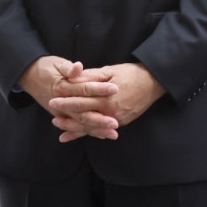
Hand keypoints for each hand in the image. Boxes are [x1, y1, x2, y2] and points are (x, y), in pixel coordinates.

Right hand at [17, 57, 119, 141]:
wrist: (29, 76)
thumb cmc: (46, 68)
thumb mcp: (57, 64)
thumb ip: (68, 68)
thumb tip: (77, 67)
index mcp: (62, 88)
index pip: (84, 89)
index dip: (99, 89)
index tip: (115, 89)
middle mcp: (61, 104)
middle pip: (83, 113)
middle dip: (100, 119)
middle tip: (115, 123)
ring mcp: (61, 112)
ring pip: (80, 123)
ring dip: (96, 130)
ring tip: (112, 134)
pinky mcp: (61, 116)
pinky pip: (76, 126)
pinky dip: (87, 132)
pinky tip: (101, 136)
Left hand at [48, 62, 165, 142]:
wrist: (153, 83)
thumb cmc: (131, 73)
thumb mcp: (111, 70)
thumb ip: (91, 77)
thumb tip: (74, 79)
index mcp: (106, 97)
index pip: (82, 101)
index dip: (66, 102)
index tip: (53, 100)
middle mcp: (110, 111)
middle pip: (84, 117)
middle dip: (67, 118)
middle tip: (52, 117)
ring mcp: (116, 119)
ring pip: (91, 127)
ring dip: (75, 129)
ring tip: (61, 131)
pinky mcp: (121, 123)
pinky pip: (101, 129)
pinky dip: (89, 133)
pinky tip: (78, 135)